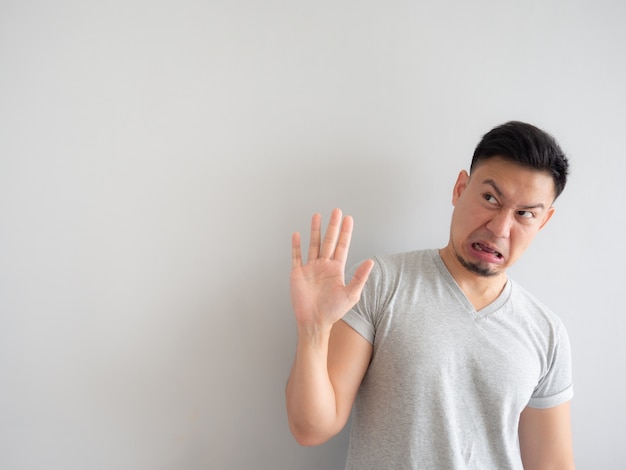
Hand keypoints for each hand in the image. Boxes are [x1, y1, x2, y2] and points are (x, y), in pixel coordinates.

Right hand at [291, 208, 373, 334]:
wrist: (314, 322)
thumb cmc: (333, 311)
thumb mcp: (351, 294)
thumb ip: (359, 277)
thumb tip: (371, 262)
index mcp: (336, 269)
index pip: (342, 246)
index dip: (345, 232)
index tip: (348, 219)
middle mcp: (324, 266)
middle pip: (328, 241)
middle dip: (333, 226)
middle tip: (336, 211)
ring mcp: (310, 268)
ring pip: (313, 244)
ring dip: (315, 230)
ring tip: (317, 216)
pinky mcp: (298, 273)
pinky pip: (296, 256)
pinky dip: (296, 245)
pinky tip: (297, 234)